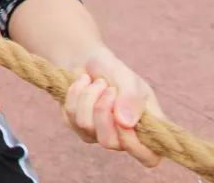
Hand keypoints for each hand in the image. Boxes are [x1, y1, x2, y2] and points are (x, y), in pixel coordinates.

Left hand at [62, 47, 162, 167]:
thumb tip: (125, 123)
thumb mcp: (130, 80)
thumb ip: (132, 99)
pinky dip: (76, 93)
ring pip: (85, 125)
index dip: (135, 145)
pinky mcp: (76, 126)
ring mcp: (97, 134)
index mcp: (147, 130)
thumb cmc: (116, 72)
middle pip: (108, 142)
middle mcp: (122, 138)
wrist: (89, 61)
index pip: (149, 158)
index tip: (124, 119)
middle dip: (103, 109)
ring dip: (89, 96)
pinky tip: (83, 83)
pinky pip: (70, 115)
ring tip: (97, 82)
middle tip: (109, 88)